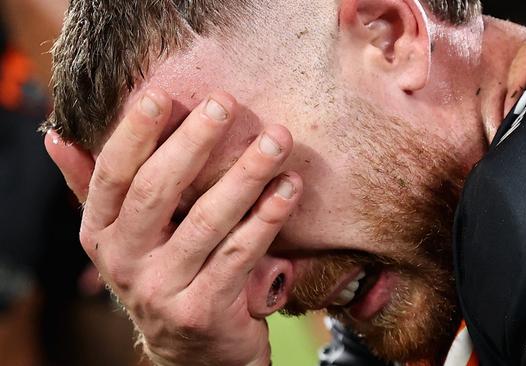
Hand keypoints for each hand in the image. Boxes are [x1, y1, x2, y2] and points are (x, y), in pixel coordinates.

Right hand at [44, 88, 302, 365]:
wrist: (192, 351)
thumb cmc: (163, 275)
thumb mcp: (123, 236)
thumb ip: (94, 188)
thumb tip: (57, 137)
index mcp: (102, 234)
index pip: (112, 176)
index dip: (134, 134)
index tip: (161, 96)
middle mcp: (124, 262)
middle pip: (157, 192)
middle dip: (193, 142)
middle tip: (226, 103)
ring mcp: (163, 289)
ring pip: (207, 221)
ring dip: (245, 175)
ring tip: (276, 140)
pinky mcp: (204, 310)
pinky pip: (240, 254)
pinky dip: (267, 218)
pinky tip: (288, 188)